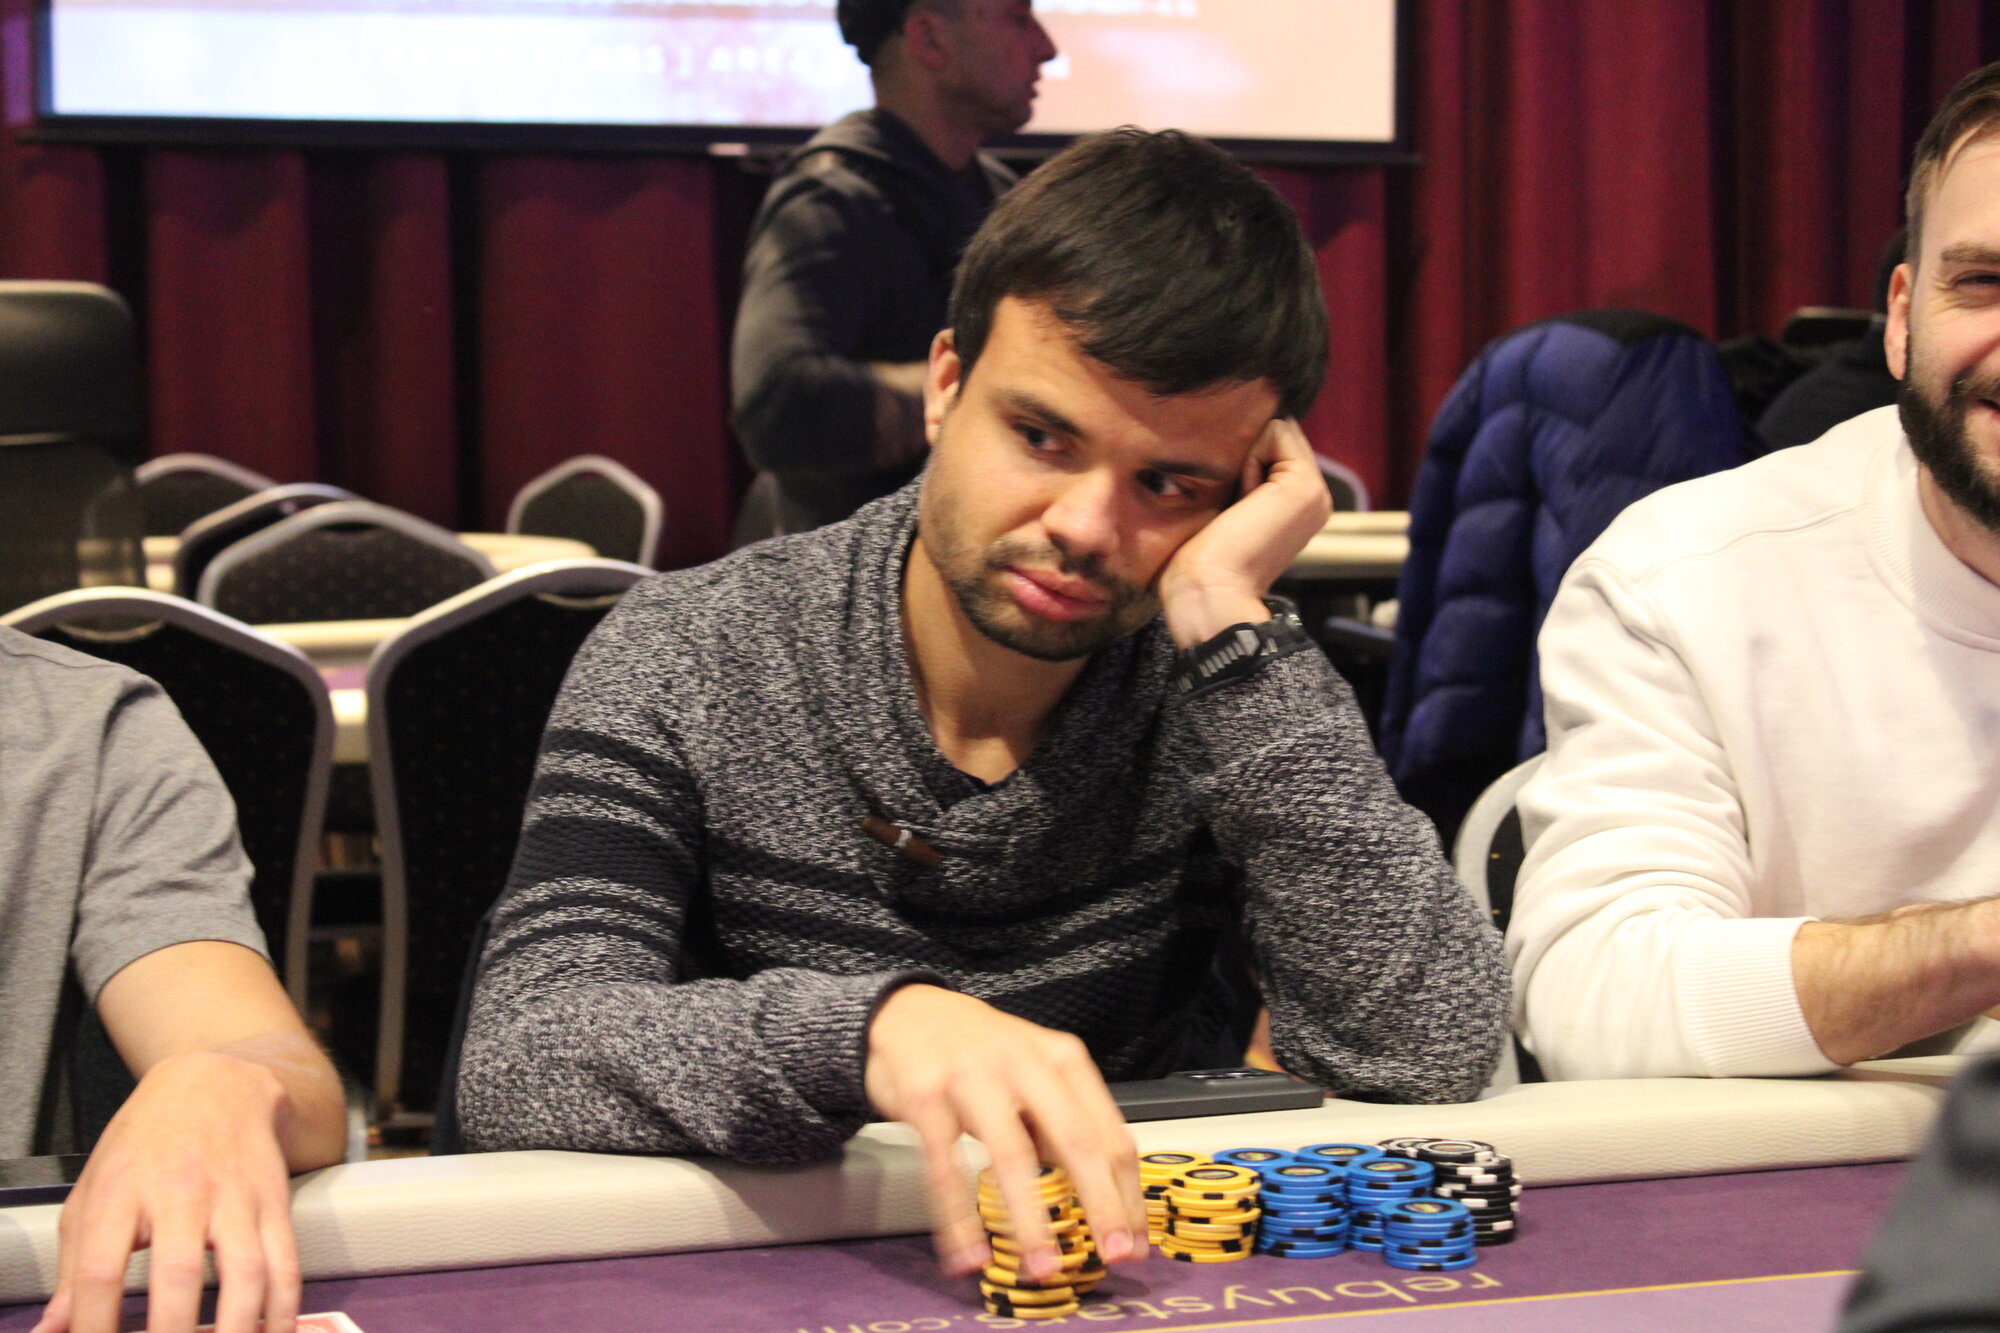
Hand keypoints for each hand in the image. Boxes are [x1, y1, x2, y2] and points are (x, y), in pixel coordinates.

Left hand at [34, 1050, 301, 1332]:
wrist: (215, 1084)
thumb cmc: (144, 1144)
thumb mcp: (93, 1192)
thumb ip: (72, 1267)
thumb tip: (52, 1330)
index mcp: (121, 1193)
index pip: (100, 1271)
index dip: (94, 1325)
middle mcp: (181, 1192)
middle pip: (178, 1274)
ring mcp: (236, 1197)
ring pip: (246, 1271)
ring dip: (238, 1327)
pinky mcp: (274, 1201)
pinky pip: (286, 1261)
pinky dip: (284, 1307)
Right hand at [864, 985, 1144, 1282]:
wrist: (906, 1010)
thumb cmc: (980, 1051)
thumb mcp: (1035, 1073)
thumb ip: (1064, 1125)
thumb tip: (1104, 1198)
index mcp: (1061, 1059)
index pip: (1109, 1132)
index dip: (1127, 1193)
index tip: (1135, 1243)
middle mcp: (1024, 1062)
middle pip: (1075, 1139)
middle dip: (1100, 1203)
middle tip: (1113, 1255)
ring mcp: (972, 1076)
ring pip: (1012, 1155)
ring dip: (1030, 1220)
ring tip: (1042, 1268)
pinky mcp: (925, 1096)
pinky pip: (945, 1166)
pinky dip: (958, 1218)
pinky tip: (968, 1255)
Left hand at [1158, 418, 1331, 648]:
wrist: (1209, 594)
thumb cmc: (1200, 561)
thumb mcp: (1223, 509)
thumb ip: (1238, 477)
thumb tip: (1226, 438)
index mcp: (1296, 505)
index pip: (1270, 443)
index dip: (1240, 459)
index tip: (1229, 507)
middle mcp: (1313, 496)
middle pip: (1273, 432)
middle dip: (1244, 453)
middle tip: (1233, 506)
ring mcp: (1314, 490)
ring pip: (1275, 429)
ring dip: (1245, 456)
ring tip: (1238, 505)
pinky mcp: (1304, 483)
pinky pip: (1274, 431)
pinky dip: (1248, 456)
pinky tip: (1243, 499)